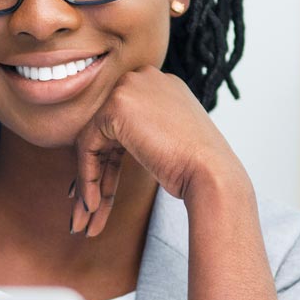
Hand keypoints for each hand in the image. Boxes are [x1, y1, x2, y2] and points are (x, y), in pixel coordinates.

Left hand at [70, 65, 239, 236]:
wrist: (213, 174)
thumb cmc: (199, 168)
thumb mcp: (171, 142)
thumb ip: (145, 135)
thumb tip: (108, 153)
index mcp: (161, 86)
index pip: (124, 124)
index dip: (110, 161)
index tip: (102, 194)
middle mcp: (144, 79)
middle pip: (106, 132)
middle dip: (96, 175)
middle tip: (90, 210)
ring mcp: (130, 88)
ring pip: (93, 141)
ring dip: (88, 184)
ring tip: (85, 221)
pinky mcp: (117, 105)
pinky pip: (88, 146)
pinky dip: (88, 177)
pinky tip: (93, 206)